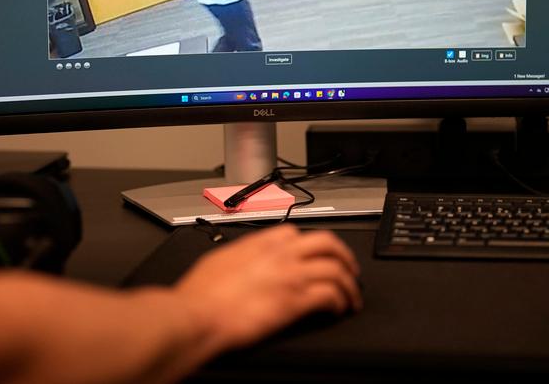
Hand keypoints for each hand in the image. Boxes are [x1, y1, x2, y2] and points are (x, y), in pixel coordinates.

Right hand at [174, 225, 361, 352]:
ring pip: (336, 268)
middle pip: (326, 243)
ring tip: (351, 296)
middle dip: (343, 255)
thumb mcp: (217, 261)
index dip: (311, 243)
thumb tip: (238, 260)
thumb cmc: (199, 295)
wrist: (197, 315)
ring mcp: (290, 276)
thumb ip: (236, 257)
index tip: (316, 252)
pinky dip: (340, 301)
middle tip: (349, 268)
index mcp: (259, 243)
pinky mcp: (295, 301)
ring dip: (349, 283)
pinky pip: (331, 294)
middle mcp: (279, 255)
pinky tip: (338, 309)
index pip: (296, 232)